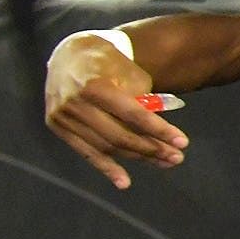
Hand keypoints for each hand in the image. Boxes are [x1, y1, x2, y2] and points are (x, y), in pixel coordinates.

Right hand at [44, 30, 186, 189]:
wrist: (70, 56)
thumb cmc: (109, 64)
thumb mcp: (129, 74)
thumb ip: (142, 102)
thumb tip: (161, 137)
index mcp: (95, 85)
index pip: (132, 114)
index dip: (158, 130)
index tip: (182, 142)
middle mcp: (76, 103)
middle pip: (119, 135)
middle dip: (151, 148)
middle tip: (176, 157)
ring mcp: (63, 117)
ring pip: (105, 146)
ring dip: (137, 158)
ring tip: (163, 163)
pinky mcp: (57, 127)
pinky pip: (85, 152)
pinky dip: (106, 167)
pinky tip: (124, 182)